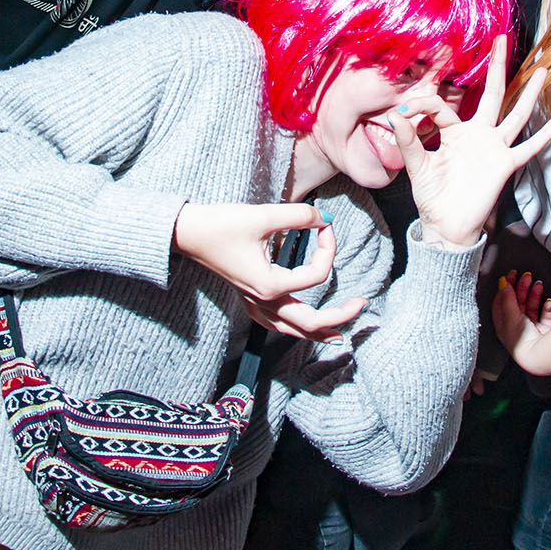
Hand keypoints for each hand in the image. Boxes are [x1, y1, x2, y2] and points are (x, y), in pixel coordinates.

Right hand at [172, 201, 365, 340]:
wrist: (188, 233)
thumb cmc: (222, 224)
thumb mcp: (265, 216)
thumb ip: (300, 216)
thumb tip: (323, 219)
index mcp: (270, 286)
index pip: (316, 274)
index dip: (328, 247)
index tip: (324, 224)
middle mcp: (264, 301)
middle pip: (310, 322)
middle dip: (339, 315)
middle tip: (362, 305)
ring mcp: (254, 304)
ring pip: (292, 330)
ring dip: (318, 332)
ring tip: (339, 334)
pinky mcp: (248, 298)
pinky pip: (275, 324)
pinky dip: (294, 328)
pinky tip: (300, 327)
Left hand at [393, 35, 550, 247]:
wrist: (446, 225)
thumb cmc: (432, 196)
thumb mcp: (417, 166)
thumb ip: (408, 141)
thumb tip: (394, 115)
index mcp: (454, 132)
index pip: (441, 106)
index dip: (421, 104)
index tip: (402, 110)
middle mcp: (477, 134)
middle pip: (491, 95)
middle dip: (496, 68)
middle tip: (502, 40)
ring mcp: (494, 148)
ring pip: (515, 115)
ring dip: (528, 93)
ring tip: (542, 70)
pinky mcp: (505, 165)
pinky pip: (528, 148)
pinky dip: (544, 135)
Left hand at [493, 271, 550, 374]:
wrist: (539, 355)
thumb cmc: (521, 341)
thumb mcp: (510, 314)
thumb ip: (507, 297)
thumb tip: (502, 283)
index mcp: (503, 324)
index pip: (502, 301)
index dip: (506, 287)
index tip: (511, 275)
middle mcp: (515, 327)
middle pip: (518, 302)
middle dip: (522, 287)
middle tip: (527, 277)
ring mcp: (530, 329)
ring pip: (531, 306)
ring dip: (535, 294)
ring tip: (538, 285)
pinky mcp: (544, 331)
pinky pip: (545, 315)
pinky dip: (547, 307)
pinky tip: (548, 303)